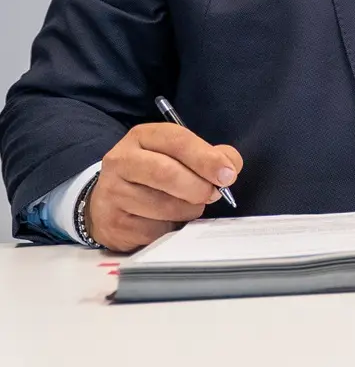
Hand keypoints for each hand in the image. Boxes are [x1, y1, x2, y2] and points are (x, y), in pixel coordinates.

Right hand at [88, 121, 242, 251]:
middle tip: (212, 195)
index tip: (228, 175)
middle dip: (199, 187)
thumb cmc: (156, 177)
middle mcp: (121, 160)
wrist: (112, 204)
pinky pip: (154, 229)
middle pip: (166, 172)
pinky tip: (165, 221)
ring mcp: (112, 192)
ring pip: (163, 205)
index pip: (178, 141)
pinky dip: (170, 228)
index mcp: (143, 136)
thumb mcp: (181, 157)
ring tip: (189, 206)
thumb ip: (210, 157)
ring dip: (188, 210)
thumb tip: (229, 169)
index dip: (207, 158)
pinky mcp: (113, 222)